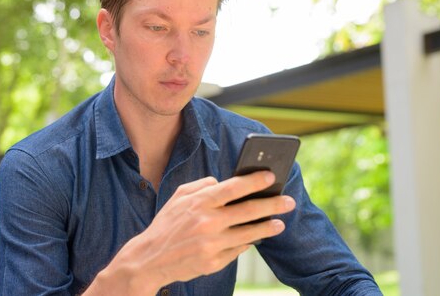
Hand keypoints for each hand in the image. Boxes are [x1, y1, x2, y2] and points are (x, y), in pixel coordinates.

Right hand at [88, 171, 295, 294]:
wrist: (150, 258)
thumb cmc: (167, 224)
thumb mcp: (179, 197)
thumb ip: (202, 186)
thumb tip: (223, 182)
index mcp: (199, 202)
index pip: (233, 187)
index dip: (254, 181)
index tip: (271, 177)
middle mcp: (208, 222)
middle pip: (248, 210)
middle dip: (273, 205)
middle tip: (289, 201)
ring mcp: (212, 244)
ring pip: (249, 233)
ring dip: (268, 227)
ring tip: (280, 223)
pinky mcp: (213, 262)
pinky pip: (238, 250)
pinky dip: (248, 243)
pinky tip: (257, 237)